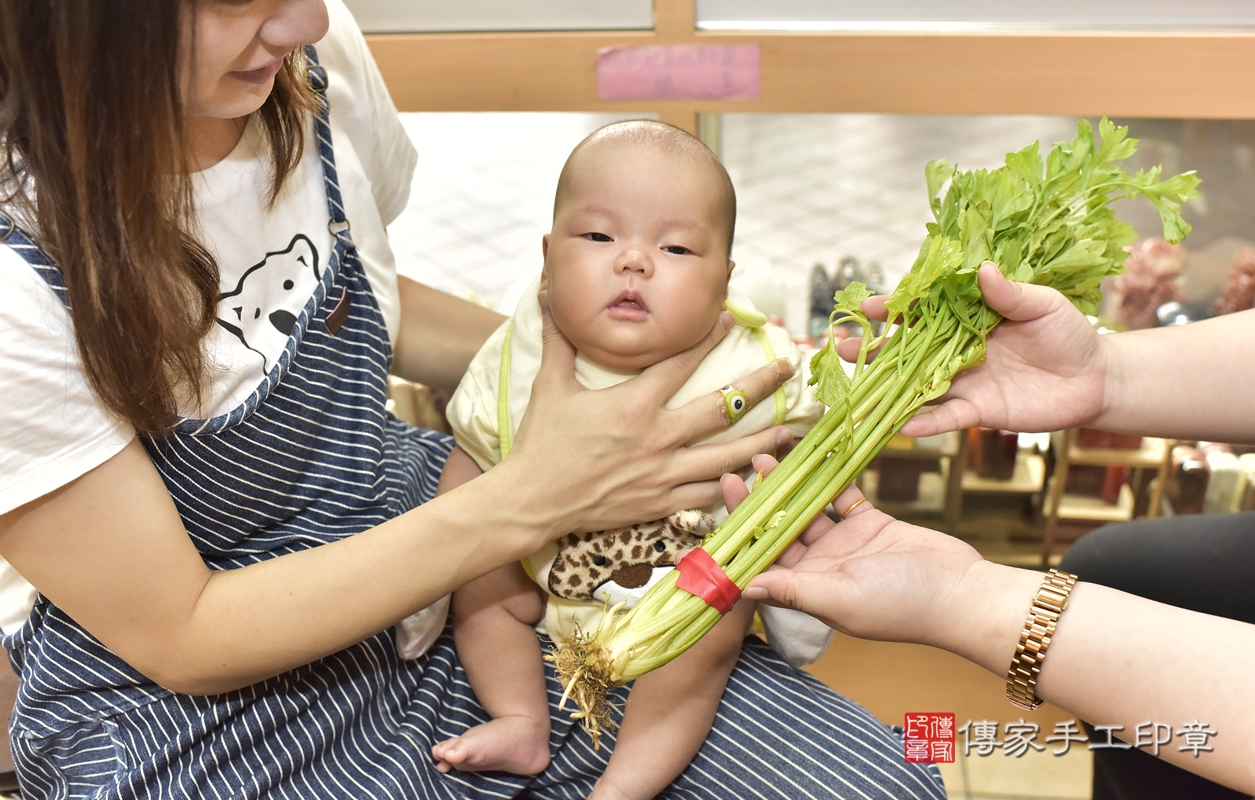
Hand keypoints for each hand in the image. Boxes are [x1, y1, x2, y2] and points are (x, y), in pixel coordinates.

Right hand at [505, 291, 794, 536]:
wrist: (532, 502)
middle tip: (788, 369)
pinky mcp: (660, 503)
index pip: (680, 363)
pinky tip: (757, 476)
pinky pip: (707, 494)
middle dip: (760, 386)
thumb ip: (558, 340)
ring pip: (726, 456)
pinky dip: (734, 485)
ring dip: (763, 441)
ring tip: (792, 430)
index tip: (732, 319)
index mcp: (632, 405)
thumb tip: (548, 292)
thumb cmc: (540, 443)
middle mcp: (656, 438)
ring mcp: (662, 474)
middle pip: (720, 408)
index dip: (708, 338)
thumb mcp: (548, 386)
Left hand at [732, 455, 982, 646]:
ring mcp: (846, 545)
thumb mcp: (838, 597)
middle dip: (758, 504)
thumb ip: (791, 590)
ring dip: (788, 486)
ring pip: (807, 509)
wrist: (961, 593)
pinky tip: (811, 456)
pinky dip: (829, 478)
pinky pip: (843, 497)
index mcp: (808, 589)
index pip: (763, 561)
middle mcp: (822, 567)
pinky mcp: (871, 524)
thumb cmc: (900, 604)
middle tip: (737, 472)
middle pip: (780, 531)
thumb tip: (742, 587)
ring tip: (768, 458)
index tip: (721, 510)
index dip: (741, 537)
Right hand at [841, 262, 1108, 436]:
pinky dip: (922, 422)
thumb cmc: (1069, 333)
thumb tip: (983, 271)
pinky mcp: (977, 411)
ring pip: (914, 386)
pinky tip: (899, 426)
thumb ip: (1010, 293)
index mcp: (966, 318)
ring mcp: (963, 381)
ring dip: (883, 389)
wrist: (1095, 379)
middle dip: (871, 349)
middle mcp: (955, 350)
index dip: (893, 307)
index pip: (921, 310)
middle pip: (904, 350)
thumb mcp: (1044, 305)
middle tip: (839, 346)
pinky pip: (944, 417)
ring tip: (852, 391)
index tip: (867, 305)